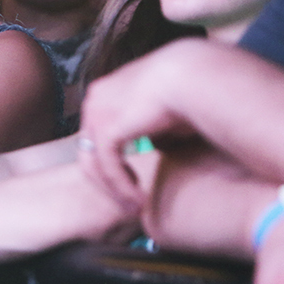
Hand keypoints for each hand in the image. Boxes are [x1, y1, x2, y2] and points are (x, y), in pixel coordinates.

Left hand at [77, 40, 200, 210]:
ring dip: (114, 189)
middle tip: (128, 201)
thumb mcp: (163, 111)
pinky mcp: (106, 128)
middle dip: (107, 179)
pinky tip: (139, 202)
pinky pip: (108, 167)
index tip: (134, 180)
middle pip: (89, 149)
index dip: (110, 160)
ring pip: (94, 163)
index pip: (97, 133)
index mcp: (105, 92)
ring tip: (134, 208)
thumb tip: (155, 147)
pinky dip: (122, 188)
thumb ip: (151, 129)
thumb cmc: (191, 89)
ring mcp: (96, 113)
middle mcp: (95, 100)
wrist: (193, 75)